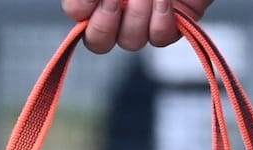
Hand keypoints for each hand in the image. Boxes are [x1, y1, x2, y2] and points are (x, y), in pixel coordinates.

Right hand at [61, 0, 215, 52]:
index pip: (77, 12)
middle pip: (98, 41)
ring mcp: (147, 19)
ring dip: (136, 17)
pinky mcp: (175, 22)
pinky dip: (161, 21)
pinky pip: (160, 38)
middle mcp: (119, 10)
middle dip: (105, 23)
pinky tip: (165, 0)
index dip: (80, 8)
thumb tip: (84, 6)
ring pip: (130, 42)